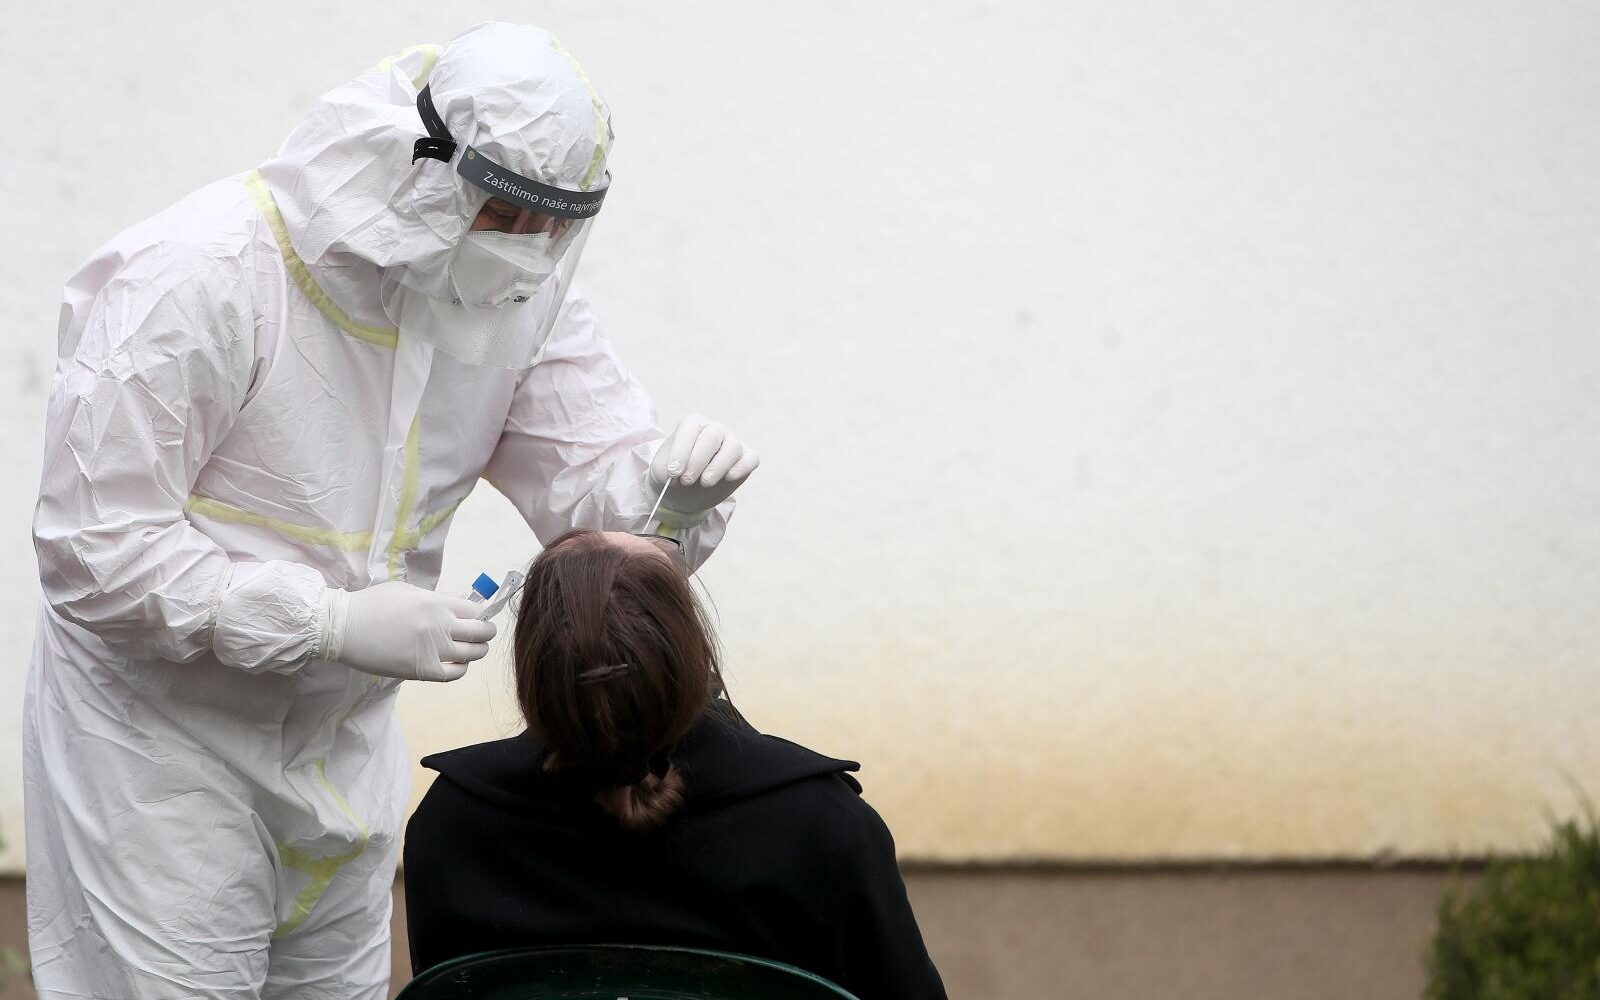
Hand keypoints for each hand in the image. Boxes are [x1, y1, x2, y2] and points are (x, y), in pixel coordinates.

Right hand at [319, 582, 496, 681]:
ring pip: (473, 653)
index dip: (480, 614)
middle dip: (486, 632)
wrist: (343, 628)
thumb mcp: (407, 591)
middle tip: (482, 634)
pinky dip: (461, 668)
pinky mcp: (423, 671)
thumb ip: (435, 599)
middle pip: (481, 632)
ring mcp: (434, 650)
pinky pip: (455, 673)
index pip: (476, 611)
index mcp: (437, 603)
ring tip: (472, 649)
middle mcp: (441, 626)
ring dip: (477, 650)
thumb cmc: (372, 604)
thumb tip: (456, 605)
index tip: (478, 618)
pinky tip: (457, 663)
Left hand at [648, 414, 759, 520]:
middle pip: (711, 437)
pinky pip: (751, 458)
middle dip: (697, 461)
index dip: (681, 451)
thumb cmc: (674, 475)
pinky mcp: (746, 459)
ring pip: (732, 447)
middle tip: (686, 481)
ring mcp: (732, 443)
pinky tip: (728, 478)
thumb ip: (669, 469)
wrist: (684, 492)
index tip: (673, 472)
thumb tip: (683, 474)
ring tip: (704, 483)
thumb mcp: (663, 471)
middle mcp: (714, 429)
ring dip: (717, 467)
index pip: (691, 428)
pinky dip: (741, 468)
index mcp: (693, 424)